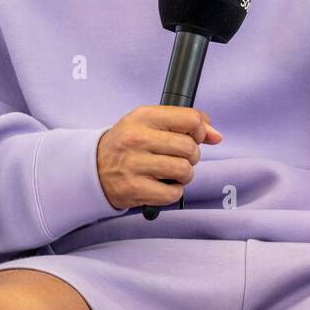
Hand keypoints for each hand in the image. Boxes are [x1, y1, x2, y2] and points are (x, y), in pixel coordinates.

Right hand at [95, 106, 221, 210]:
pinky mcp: (135, 189)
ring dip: (184, 175)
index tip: (194, 136)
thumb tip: (216, 136)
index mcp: (143, 116)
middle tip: (178, 157)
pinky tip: (161, 185)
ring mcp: (134, 165)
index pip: (190, 119)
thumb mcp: (150, 123)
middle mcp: (137, 139)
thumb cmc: (128, 143)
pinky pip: (174, 193)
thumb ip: (184, 123)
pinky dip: (173, 192)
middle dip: (191, 155)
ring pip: (184, 170)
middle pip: (190, 148)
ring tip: (170, 172)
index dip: (200, 130)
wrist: (92, 168)